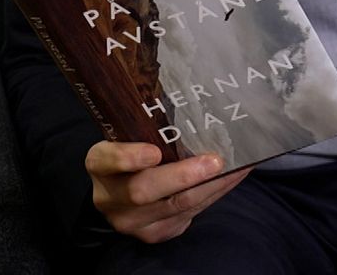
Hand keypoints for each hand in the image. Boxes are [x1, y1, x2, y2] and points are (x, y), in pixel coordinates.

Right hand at [85, 141, 252, 242]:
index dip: (128, 158)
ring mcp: (131, 222)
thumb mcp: (130, 134)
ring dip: (211, 186)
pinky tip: (232, 178)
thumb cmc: (133, 148)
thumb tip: (193, 102)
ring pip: (174, 206)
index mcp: (99, 164)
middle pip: (143, 191)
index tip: (154, 151)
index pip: (107, 160)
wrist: (122, 191)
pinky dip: (214, 194)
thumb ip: (149, 126)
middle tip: (215, 161)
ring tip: (237, 166)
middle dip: (182, 176)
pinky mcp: (154, 234)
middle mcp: (110, 197)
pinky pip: (188, 215)